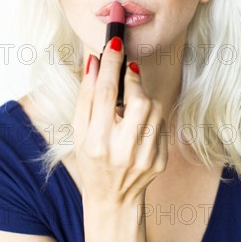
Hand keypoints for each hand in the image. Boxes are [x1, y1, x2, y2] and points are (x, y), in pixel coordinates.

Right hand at [70, 37, 168, 206]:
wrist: (113, 198)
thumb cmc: (91, 160)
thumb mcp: (79, 131)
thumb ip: (85, 96)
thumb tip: (93, 62)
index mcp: (97, 142)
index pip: (104, 94)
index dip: (111, 64)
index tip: (115, 43)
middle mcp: (122, 150)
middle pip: (138, 100)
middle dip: (133, 80)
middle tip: (127, 73)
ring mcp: (145, 157)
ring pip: (155, 109)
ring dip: (144, 97)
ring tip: (130, 104)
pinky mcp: (161, 161)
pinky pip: (161, 125)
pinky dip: (151, 117)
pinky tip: (138, 126)